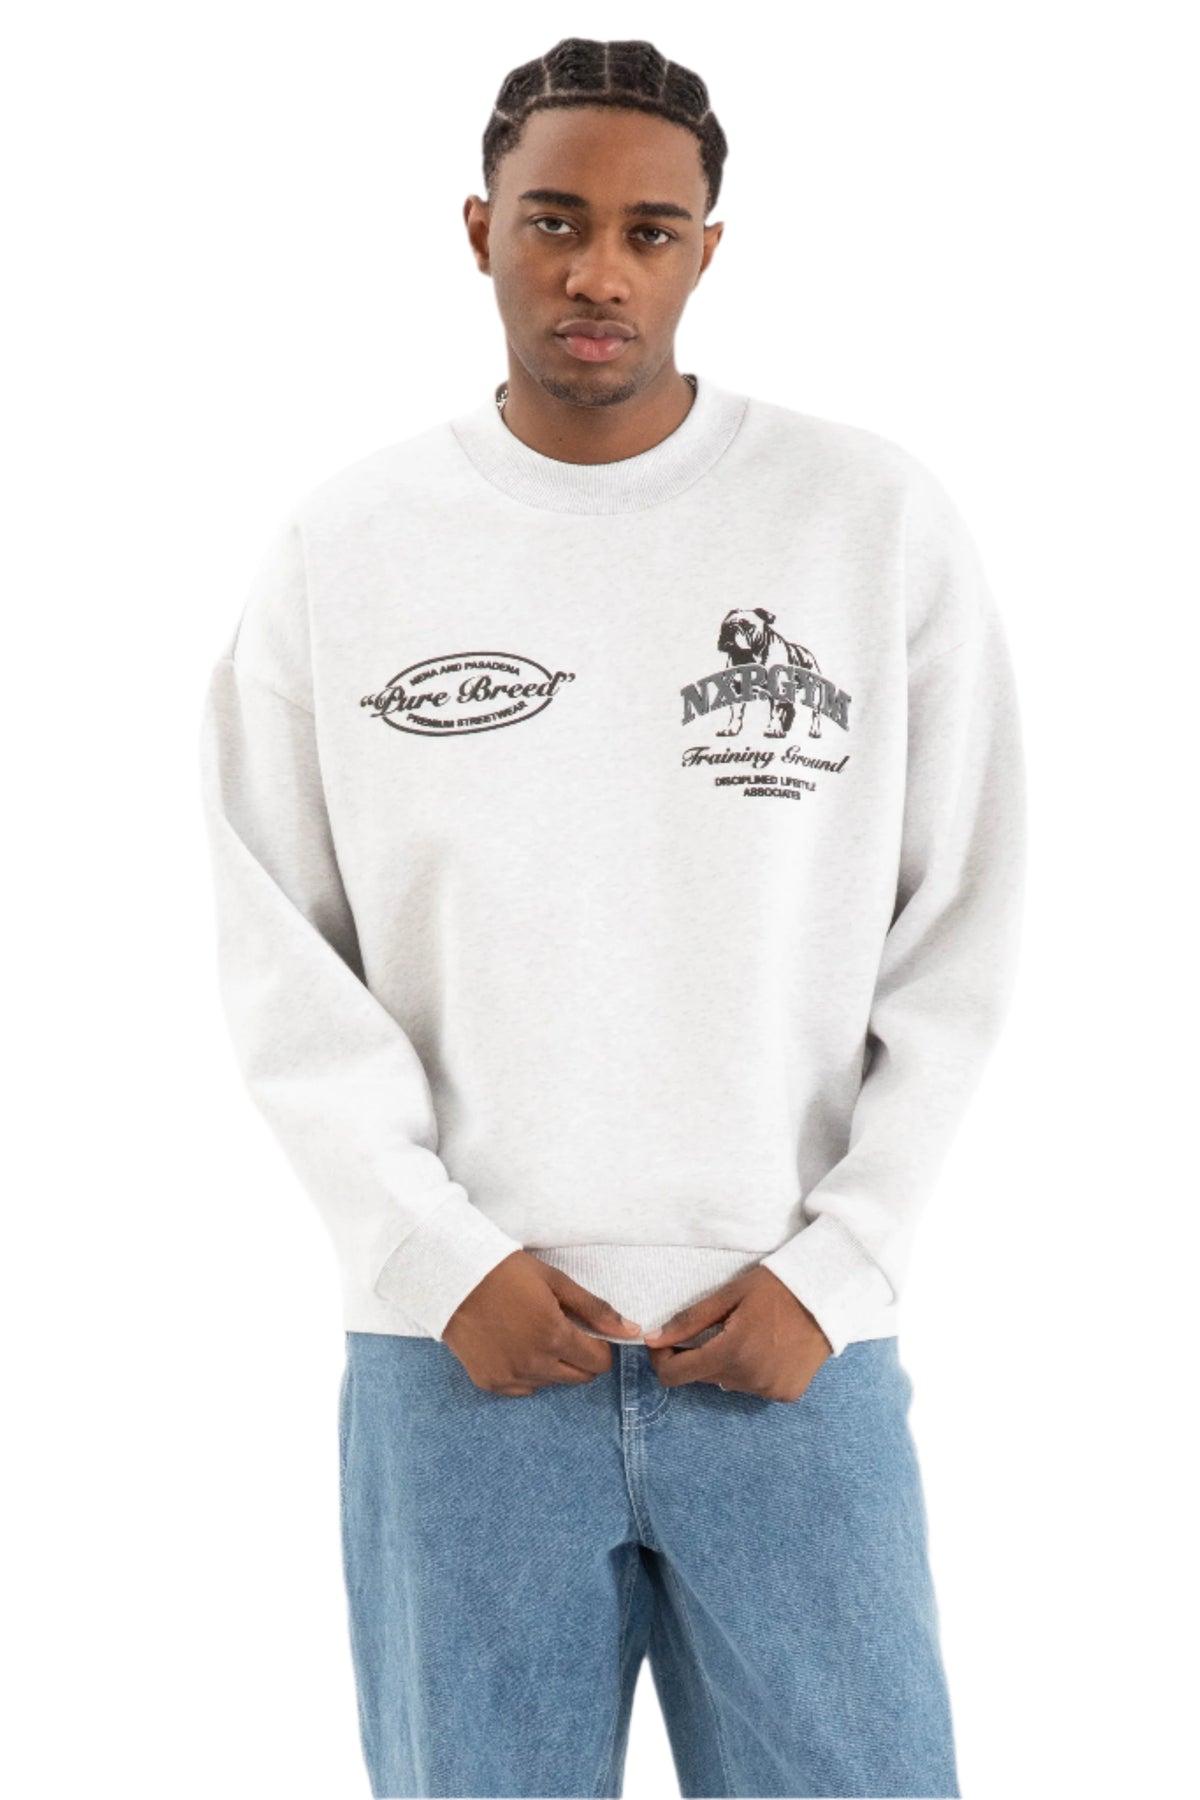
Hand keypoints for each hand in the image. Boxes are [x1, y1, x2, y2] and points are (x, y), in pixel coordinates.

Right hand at [442, 1250, 642, 1395]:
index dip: (599, 1346)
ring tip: (532, 1333)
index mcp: (555, 1337)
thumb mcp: (556, 1282)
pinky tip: (513, 1346)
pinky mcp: (491, 1383)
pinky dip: (526, 1372)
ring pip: (551, 1382)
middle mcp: (535, 1364)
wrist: (453, 1279)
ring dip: (552, 1364)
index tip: (586, 1331)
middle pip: (579, 1377)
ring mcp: (511, 1377)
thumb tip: (632, 1330)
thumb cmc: (507, 1273)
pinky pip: (523, 1388)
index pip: (598, 1362)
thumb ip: (595, 1309)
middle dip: (579, 1357)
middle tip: (560, 1330)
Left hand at [643, 1266, 833, 1402]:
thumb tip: (652, 1339)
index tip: (665, 1342)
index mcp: (732, 1352)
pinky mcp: (787, 1394)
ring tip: (749, 1334)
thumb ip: (689, 1321)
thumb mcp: (729, 1295)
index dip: (662, 1359)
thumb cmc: (776, 1287)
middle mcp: (750, 1379)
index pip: (676, 1375)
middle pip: (703, 1377)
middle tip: (717, 1327)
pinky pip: (755, 1388)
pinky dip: (752, 1372)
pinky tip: (768, 1349)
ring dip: (727, 1364)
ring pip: (728, 1383)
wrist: (828, 1295)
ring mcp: (771, 1390)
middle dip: (699, 1355)